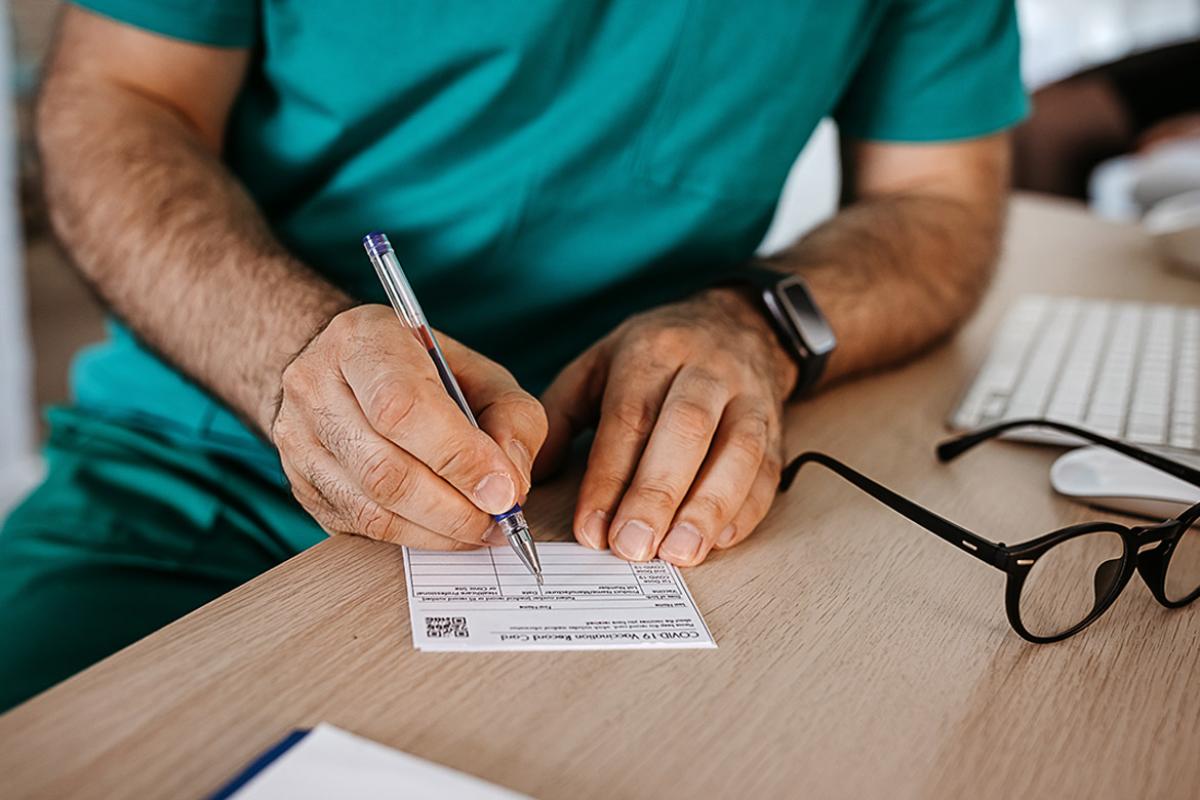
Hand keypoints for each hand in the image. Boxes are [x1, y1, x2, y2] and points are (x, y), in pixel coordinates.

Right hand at [272, 305, 547, 548]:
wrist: (346, 368)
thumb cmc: (422, 369)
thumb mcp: (480, 372)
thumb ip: (512, 419)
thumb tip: (508, 487)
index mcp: (362, 340)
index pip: (402, 407)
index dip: (459, 457)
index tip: (503, 491)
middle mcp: (315, 386)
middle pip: (384, 469)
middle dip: (454, 508)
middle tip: (499, 520)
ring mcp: (298, 439)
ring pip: (371, 509)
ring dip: (438, 531)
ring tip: (480, 528)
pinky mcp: (300, 484)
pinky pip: (360, 528)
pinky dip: (413, 538)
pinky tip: (445, 530)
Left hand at [537, 288, 796, 565]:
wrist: (737, 323)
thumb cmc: (656, 355)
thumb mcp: (597, 366)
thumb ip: (560, 417)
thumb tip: (529, 474)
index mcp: (651, 353)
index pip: (629, 417)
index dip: (609, 477)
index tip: (591, 529)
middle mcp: (705, 369)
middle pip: (685, 431)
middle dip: (656, 495)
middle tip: (632, 548)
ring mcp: (748, 396)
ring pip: (738, 450)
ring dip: (708, 507)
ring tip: (679, 553)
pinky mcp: (776, 425)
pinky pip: (768, 469)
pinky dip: (746, 509)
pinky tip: (718, 541)